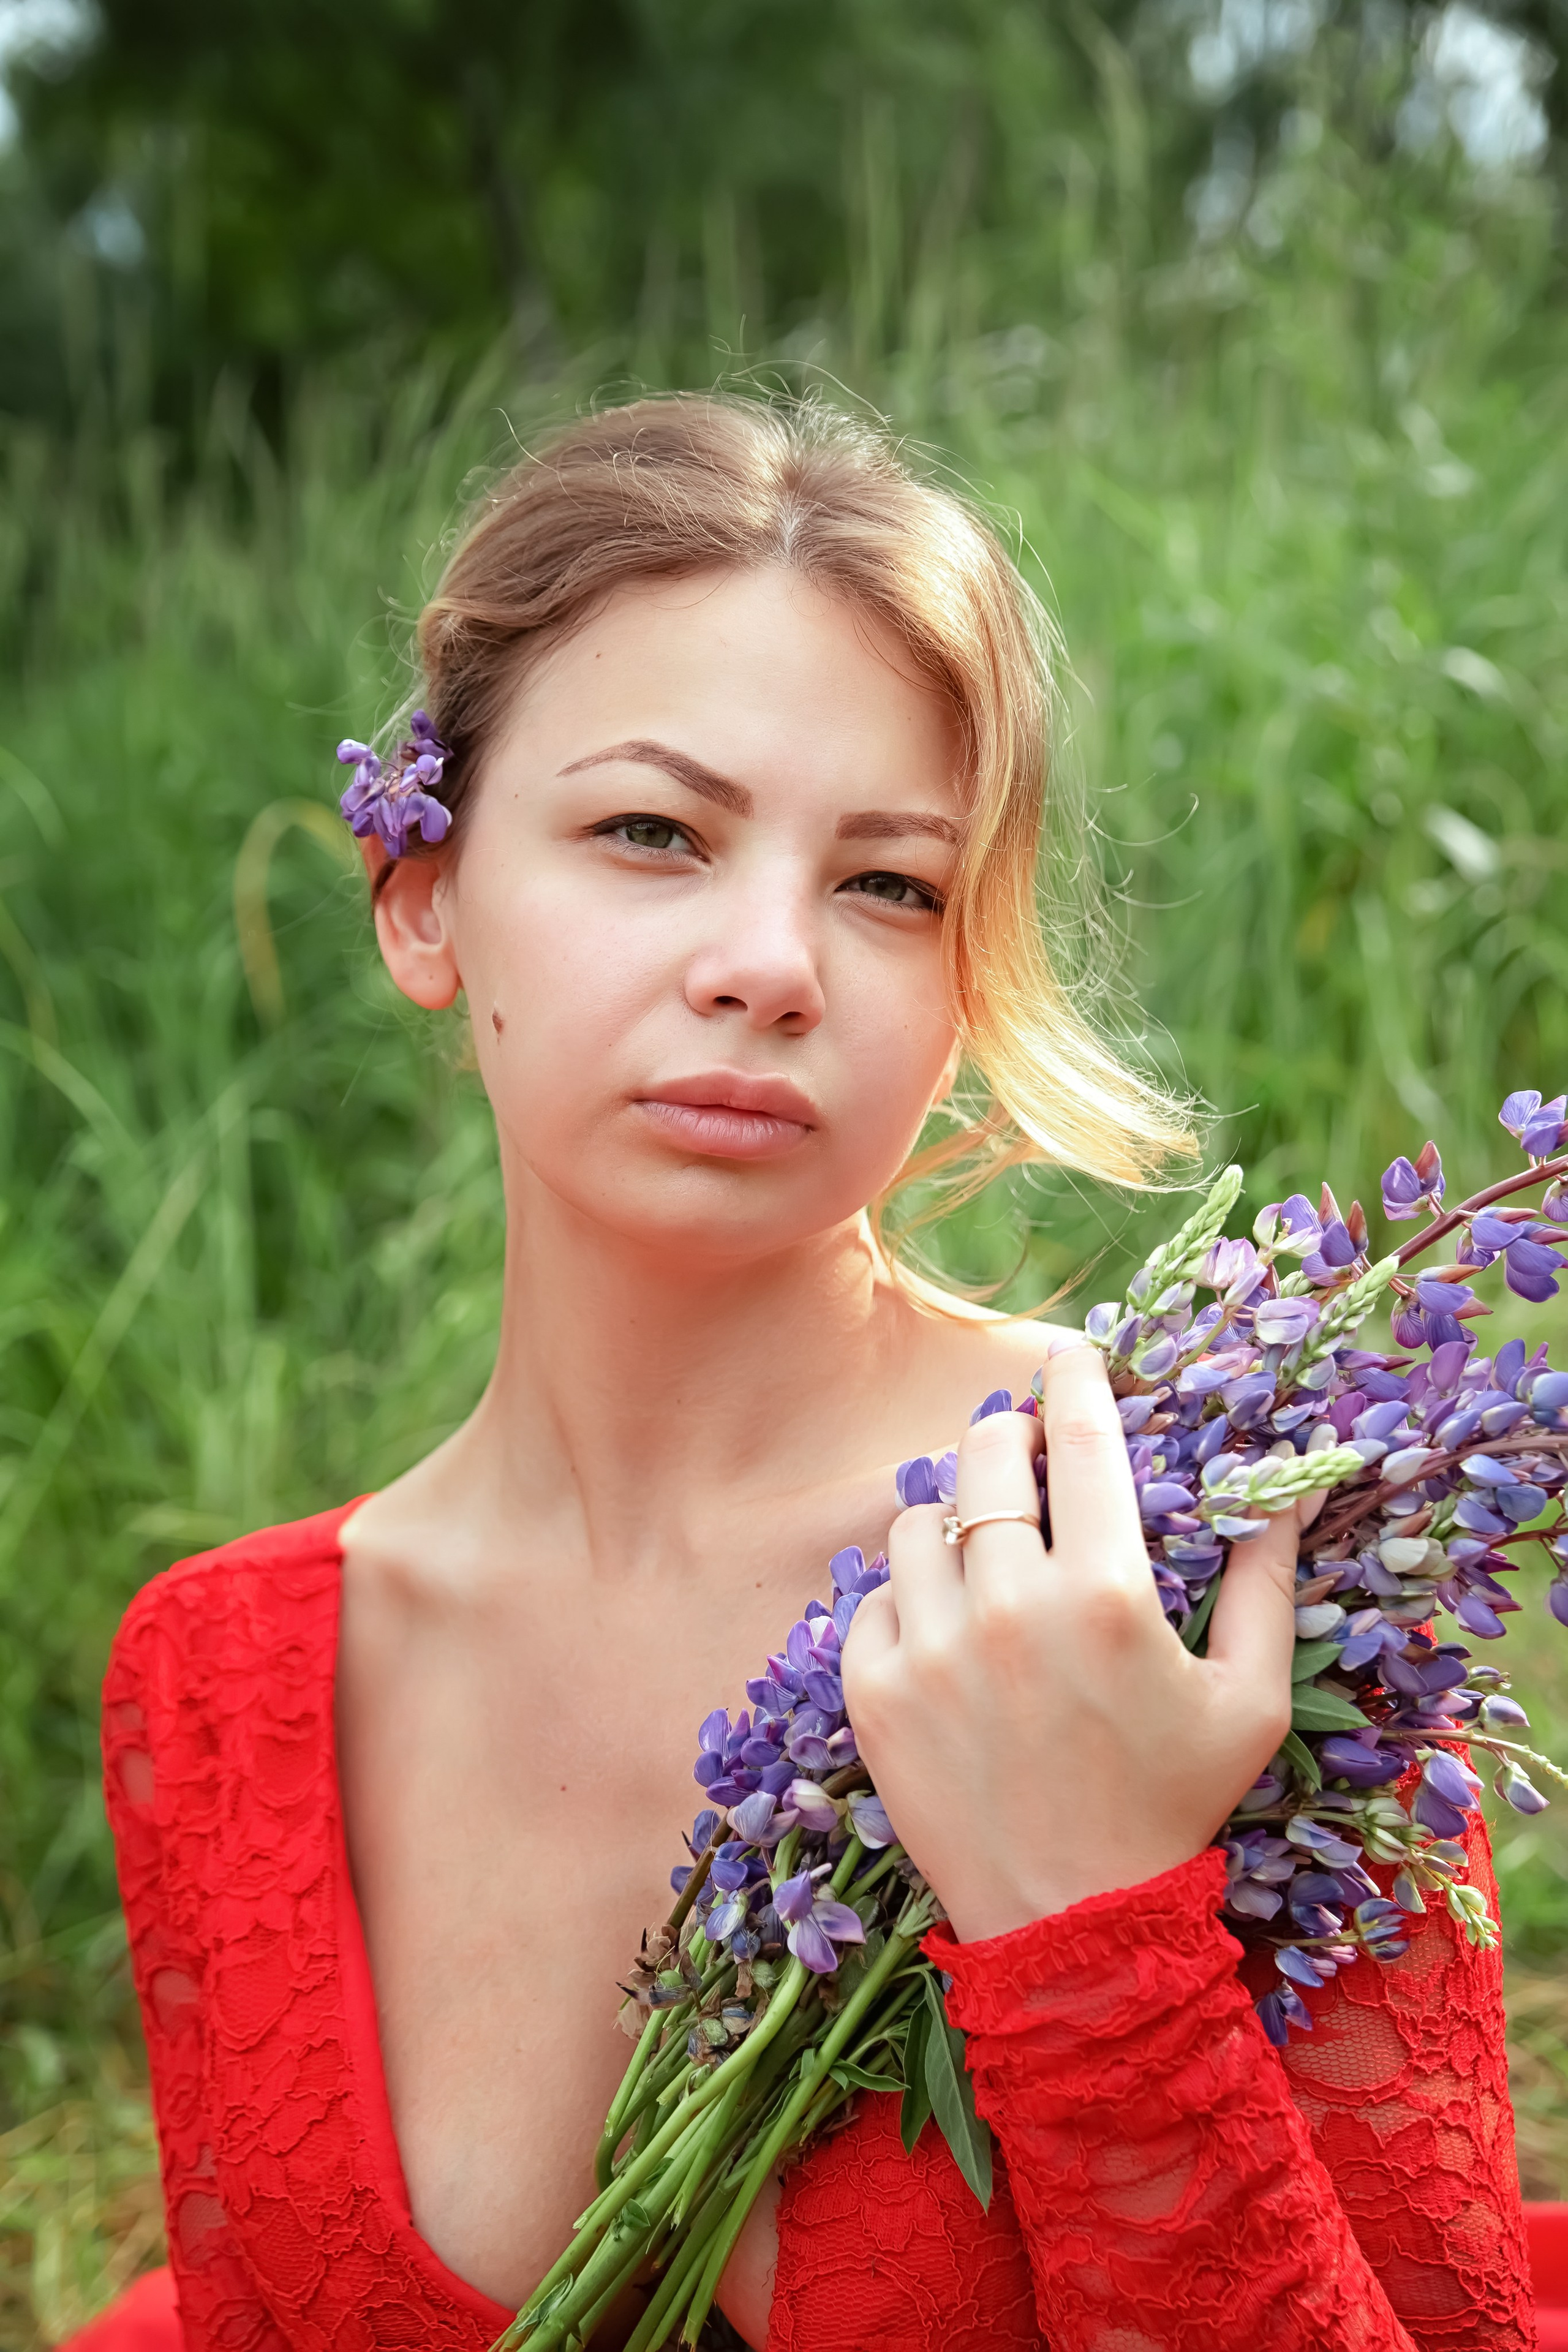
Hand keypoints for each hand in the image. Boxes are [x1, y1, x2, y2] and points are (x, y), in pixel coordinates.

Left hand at [841, 1336, 1302, 1943]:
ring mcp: (931, 1649)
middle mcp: (1010, 1609)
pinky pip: (874, 1596)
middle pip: (987, 1455)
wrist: (1074, 1928)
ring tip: (986, 1548)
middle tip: (1027, 1449)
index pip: (1084, 1441)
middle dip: (1010, 1433)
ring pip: (919, 1519)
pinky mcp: (874, 1691)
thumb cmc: (1174, 1807)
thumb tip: (1288, 1481)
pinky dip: (907, 1594)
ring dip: (954, 1514)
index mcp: (1108, 1597)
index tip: (1072, 1354)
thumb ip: (1266, 1578)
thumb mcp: (1249, 1698)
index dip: (1077, 1381)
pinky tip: (947, 1622)